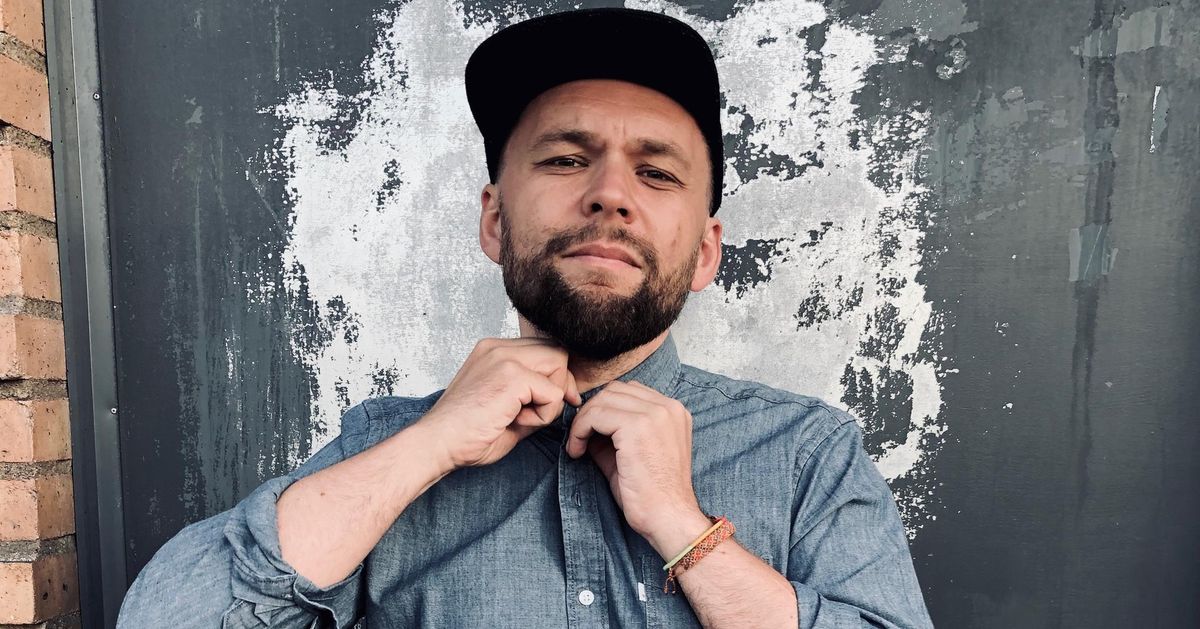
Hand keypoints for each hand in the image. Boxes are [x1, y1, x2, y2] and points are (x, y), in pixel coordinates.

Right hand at [417, 337, 581, 469]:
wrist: (437, 443)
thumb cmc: (466, 433)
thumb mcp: (505, 406)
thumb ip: (532, 394)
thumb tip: (565, 395)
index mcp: (493, 351)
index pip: (543, 349)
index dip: (555, 376)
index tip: (553, 402)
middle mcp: (498, 347)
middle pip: (556, 351)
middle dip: (560, 384)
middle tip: (544, 413)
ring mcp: (504, 358)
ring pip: (559, 365)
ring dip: (550, 399)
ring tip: (521, 417)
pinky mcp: (512, 376)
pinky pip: (553, 394)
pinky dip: (543, 415)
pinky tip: (516, 422)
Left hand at [565, 380, 705, 544]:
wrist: (668, 518)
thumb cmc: (652, 495)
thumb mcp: (633, 455)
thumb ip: (614, 434)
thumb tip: (585, 423)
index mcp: (673, 412)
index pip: (629, 392)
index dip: (604, 410)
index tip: (591, 434)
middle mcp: (668, 407)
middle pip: (614, 391)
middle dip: (592, 412)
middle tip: (580, 439)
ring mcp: (655, 414)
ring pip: (603, 400)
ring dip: (583, 421)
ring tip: (578, 447)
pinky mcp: (637, 426)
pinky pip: (595, 415)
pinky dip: (580, 430)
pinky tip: (578, 451)